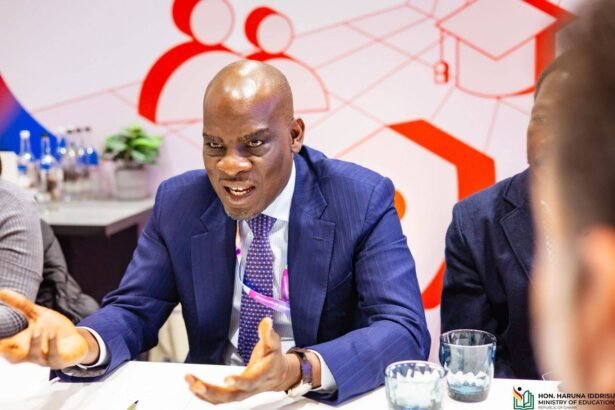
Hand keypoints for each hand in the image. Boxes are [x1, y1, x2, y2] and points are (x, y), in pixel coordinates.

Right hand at [0, 289, 95, 367]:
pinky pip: (53, 355)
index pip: (2, 346)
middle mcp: (28, 354)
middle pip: (12, 356)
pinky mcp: (58, 361)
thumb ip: (20, 305)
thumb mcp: (38, 315)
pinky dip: (52, 344)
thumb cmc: (54, 329)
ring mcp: (43, 359)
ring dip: (34, 342)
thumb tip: (2, 291)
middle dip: (5, 350)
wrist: (78, 341)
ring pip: (34, 355)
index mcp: (19, 345)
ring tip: (37, 329)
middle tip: (3, 343)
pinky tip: (52, 334)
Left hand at [185, 317, 302, 403]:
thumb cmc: (274, 359)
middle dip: (211, 390)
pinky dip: (205, 396)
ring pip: (222, 399)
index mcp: (261, 375)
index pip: (250, 381)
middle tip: (195, 383)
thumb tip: (266, 322)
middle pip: (231, 395)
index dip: (239, 381)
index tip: (226, 378)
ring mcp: (241, 393)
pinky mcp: (234, 394)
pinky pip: (219, 400)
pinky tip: (194, 388)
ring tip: (190, 382)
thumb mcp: (274, 344)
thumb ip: (268, 334)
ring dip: (204, 393)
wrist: (278, 375)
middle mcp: (250, 388)